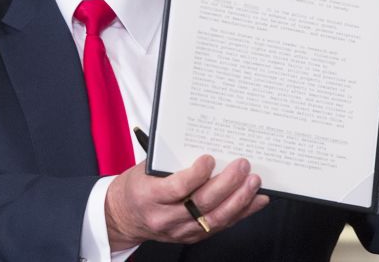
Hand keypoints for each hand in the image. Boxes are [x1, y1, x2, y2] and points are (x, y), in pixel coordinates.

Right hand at [104, 155, 268, 249]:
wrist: (123, 216)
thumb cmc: (137, 186)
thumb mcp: (145, 168)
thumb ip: (172, 160)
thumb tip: (206, 142)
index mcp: (149, 196)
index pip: (177, 188)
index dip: (196, 174)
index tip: (210, 159)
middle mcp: (164, 217)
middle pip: (201, 203)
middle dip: (227, 184)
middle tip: (243, 165)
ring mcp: (179, 230)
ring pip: (215, 218)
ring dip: (239, 200)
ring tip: (254, 182)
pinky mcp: (191, 237)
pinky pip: (220, 225)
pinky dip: (241, 212)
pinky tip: (256, 200)